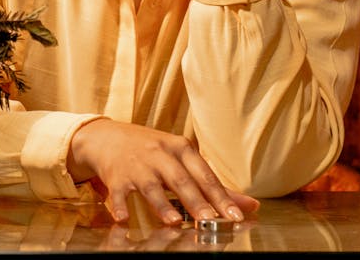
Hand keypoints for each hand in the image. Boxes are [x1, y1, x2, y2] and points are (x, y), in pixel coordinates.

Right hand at [67, 119, 258, 225]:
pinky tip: (123, 218)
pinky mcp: (116, 176)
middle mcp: (160, 153)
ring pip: (151, 186)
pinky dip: (120, 204)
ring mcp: (137, 164)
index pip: (204, 174)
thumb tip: (251, 205)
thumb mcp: (181, 159)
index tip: (236, 216)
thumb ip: (213, 184)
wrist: (108, 137)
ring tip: (175, 222)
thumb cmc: (152, 151)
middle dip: (197, 201)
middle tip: (210, 222)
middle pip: (181, 179)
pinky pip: (118, 192)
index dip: (220, 196)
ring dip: (162, 204)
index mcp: (180, 148)